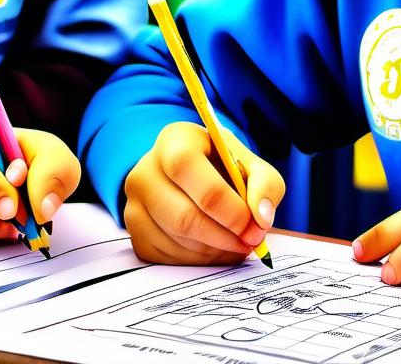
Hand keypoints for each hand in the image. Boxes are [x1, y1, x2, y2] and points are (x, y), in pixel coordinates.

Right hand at [123, 120, 284, 265]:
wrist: (198, 178)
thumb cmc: (225, 169)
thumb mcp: (252, 166)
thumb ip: (265, 185)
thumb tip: (261, 218)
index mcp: (174, 140)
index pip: (187, 168)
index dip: (224, 204)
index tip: (254, 225)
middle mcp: (145, 169)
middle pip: (183, 215)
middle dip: (224, 236)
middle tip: (250, 242)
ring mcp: (134, 202)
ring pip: (176, 240)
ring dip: (215, 250)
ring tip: (235, 243)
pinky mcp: (134, 231)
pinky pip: (165, 257)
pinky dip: (198, 260)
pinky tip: (215, 248)